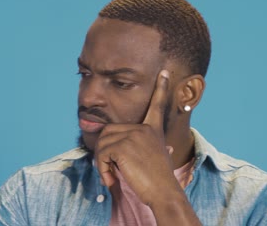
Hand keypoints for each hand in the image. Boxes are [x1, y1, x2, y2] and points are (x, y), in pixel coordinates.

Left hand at [95, 69, 179, 205]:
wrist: (164, 193)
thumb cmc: (158, 180)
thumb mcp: (153, 157)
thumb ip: (140, 147)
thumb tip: (118, 144)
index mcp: (153, 130)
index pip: (157, 105)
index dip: (161, 89)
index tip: (164, 73)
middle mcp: (144, 129)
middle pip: (109, 131)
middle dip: (104, 151)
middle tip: (110, 169)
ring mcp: (134, 135)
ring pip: (103, 142)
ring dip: (101, 162)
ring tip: (112, 176)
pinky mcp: (124, 145)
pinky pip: (101, 153)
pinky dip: (101, 169)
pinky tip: (111, 180)